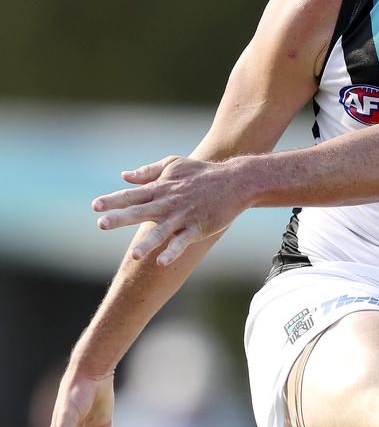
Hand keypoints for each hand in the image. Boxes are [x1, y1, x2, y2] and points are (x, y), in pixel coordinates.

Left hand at [92, 155, 247, 265]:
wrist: (235, 181)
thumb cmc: (201, 173)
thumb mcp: (173, 164)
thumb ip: (148, 172)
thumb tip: (124, 176)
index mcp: (160, 188)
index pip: (132, 195)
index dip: (113, 200)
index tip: (95, 206)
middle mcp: (168, 202)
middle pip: (140, 211)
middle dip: (120, 217)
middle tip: (101, 224)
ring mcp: (183, 216)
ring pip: (162, 231)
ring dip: (147, 242)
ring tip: (134, 256)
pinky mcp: (198, 227)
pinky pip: (183, 241)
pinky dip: (173, 251)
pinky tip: (161, 262)